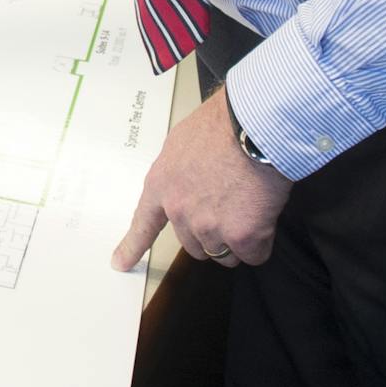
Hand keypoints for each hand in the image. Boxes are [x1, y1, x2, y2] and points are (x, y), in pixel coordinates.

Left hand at [111, 89, 291, 270]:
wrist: (253, 126)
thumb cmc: (223, 124)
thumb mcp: (182, 141)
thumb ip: (180, 171)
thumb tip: (188, 181)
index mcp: (161, 185)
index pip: (143, 224)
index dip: (132, 247)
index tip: (121, 262)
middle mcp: (180, 211)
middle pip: (194, 245)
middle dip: (211, 232)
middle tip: (229, 205)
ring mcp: (209, 227)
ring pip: (224, 254)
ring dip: (237, 239)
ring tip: (248, 206)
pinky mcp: (241, 237)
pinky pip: (254, 254)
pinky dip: (261, 241)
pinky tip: (264, 215)